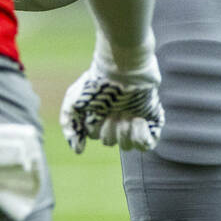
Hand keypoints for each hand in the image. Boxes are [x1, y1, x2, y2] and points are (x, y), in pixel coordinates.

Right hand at [60, 39, 162, 153]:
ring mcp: (134, 121)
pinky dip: (141, 136)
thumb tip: (78, 151)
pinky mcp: (151, 123)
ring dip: (125, 131)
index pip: (95, 135)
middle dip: (110, 128)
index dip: (95, 127)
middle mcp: (116, 119)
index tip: (97, 112)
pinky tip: (138, 119)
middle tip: (114, 111)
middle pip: (110, 142)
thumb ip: (70, 126)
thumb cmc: (97, 83)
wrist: (124, 70)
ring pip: (127, 147)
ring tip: (127, 114)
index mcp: (99, 114)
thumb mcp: (74, 101)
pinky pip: (146, 146)